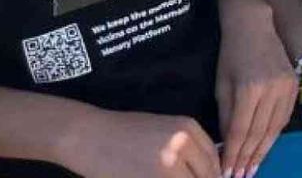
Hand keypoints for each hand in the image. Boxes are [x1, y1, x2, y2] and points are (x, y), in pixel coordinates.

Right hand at [60, 109, 220, 177]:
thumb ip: (188, 147)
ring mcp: (167, 165)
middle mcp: (182, 144)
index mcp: (188, 128)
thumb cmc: (124, 132)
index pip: (213, 159)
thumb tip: (210, 171)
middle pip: (207, 176)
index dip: (214, 175)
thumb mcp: (164, 130)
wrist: (88, 135)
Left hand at [215, 1, 296, 177]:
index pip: (240, 131)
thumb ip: (226, 115)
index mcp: (249, 88)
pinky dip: (275, 134)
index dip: (233, 155)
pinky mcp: (295, 85)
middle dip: (249, 158)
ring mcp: (287, 87)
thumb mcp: (222, 84)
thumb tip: (227, 144)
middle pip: (260, 133)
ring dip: (263, 151)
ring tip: (253, 168)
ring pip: (275, 128)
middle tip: (241, 177)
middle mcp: (271, 89)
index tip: (227, 172)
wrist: (256, 25)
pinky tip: (266, 146)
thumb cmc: (232, 54)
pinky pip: (285, 117)